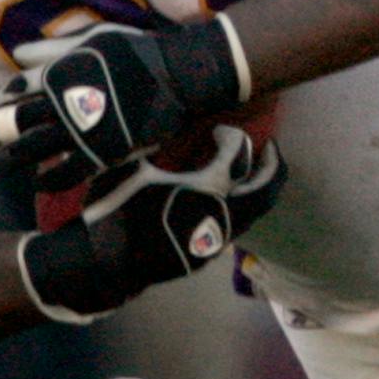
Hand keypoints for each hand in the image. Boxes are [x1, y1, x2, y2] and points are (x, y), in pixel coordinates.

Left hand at [0, 18, 246, 187]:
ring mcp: (81, 129)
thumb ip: (54, 48)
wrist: (175, 75)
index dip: (0, 102)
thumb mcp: (92, 38)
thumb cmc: (135, 53)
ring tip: (4, 165)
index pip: (15, 90)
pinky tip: (41, 182)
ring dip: (13, 159)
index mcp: (58, 73)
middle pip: (14, 122)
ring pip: (33, 148)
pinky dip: (49, 180)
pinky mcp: (101, 151)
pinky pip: (67, 172)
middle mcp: (62, 102)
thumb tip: (17, 52)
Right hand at [17, 127, 285, 321]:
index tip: (219, 131)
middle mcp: (223, 214)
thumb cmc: (115, 210)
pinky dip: (244, 207)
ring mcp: (217, 238)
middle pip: (266, 188)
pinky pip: (238, 226)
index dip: (232, 136)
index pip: (238, 152)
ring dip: (261, 189)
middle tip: (270, 148)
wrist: (105, 264)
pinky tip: (229, 198)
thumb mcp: (130, 165)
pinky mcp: (207, 254)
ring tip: (255, 172)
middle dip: (273, 166)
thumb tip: (165, 114)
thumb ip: (153, 138)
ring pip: (255, 212)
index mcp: (208, 187)